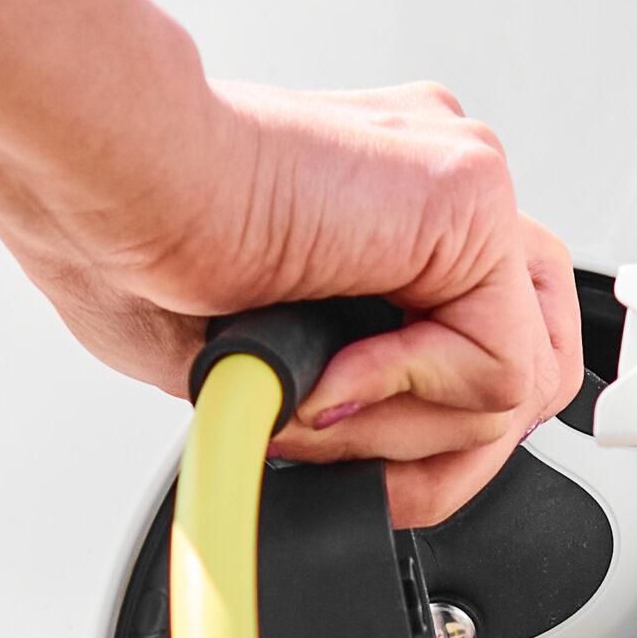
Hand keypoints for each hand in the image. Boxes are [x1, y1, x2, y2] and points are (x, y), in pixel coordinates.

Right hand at [0, 79, 582, 526]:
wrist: (108, 178)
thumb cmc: (129, 241)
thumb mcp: (252, 358)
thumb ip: (333, 394)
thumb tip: (364, 458)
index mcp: (389, 218)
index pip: (482, 347)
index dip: (422, 430)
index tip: (332, 438)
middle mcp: (439, 193)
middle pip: (528, 367)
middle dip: (439, 450)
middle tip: (333, 438)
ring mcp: (464, 189)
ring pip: (519, 383)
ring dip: (406, 430)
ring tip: (313, 396)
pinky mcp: (473, 196)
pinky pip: (500, 368)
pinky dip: (406, 398)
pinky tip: (327, 366)